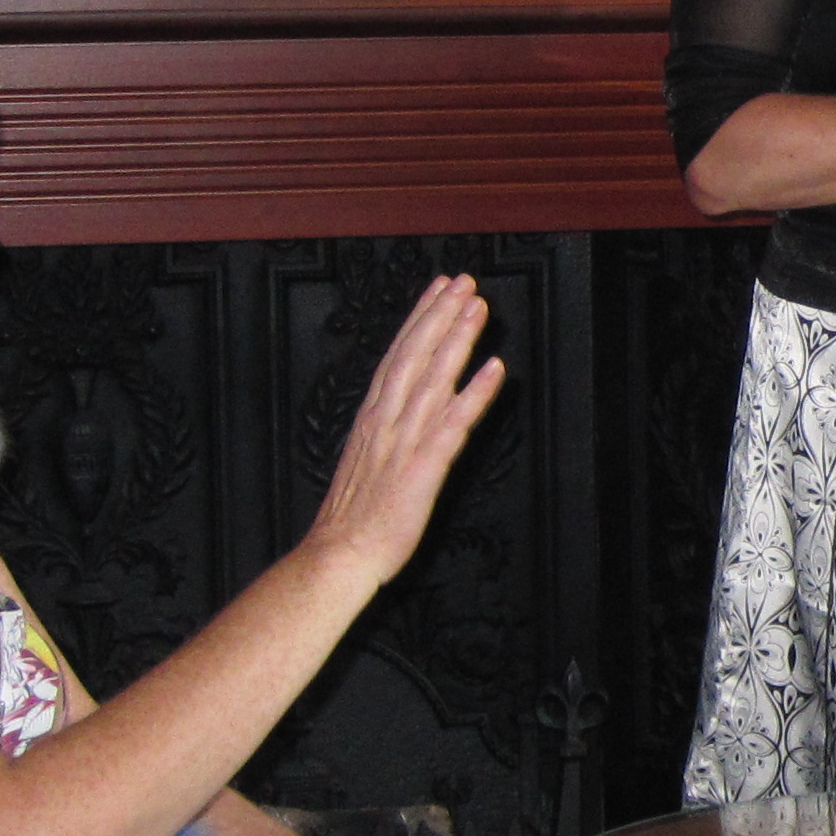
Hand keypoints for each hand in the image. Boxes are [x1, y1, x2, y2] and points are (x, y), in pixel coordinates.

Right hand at [299, 276, 505, 586]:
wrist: (339, 554)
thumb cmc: (354, 515)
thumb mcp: (366, 458)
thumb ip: (385, 429)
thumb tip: (401, 406)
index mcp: (373, 416)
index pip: (398, 354)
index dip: (421, 318)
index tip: (439, 288)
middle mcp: (387, 420)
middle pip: (415, 355)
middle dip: (440, 314)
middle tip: (464, 280)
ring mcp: (404, 441)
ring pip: (434, 378)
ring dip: (458, 340)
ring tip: (479, 306)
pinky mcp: (422, 467)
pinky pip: (454, 424)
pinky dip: (475, 393)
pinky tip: (496, 368)